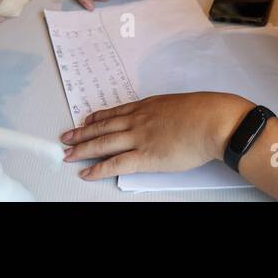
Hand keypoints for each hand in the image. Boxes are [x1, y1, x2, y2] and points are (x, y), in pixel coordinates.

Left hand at [61, 92, 251, 179]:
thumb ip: (167, 112)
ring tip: (68, 153)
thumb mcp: (179, 105)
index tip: (87, 119)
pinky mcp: (144, 156)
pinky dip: (98, 169)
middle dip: (82, 133)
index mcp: (147, 106)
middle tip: (67, 136)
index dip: (98, 117)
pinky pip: (115, 164)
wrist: (211, 121)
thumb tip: (167, 119)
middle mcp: (138, 120)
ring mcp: (139, 137)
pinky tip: (86, 172)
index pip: (116, 112)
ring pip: (103, 143)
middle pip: (103, 127)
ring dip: (83, 148)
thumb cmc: (204, 113)